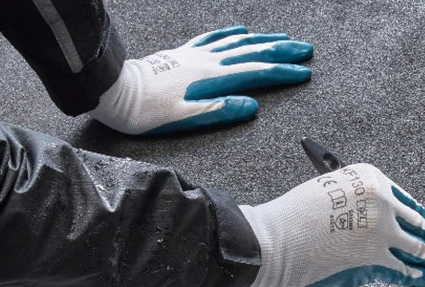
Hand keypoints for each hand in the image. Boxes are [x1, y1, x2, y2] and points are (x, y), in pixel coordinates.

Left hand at [89, 26, 312, 134]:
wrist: (118, 94)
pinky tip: (241, 30)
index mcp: (212, 79)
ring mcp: (196, 54)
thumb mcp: (188, 118)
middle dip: (283, 50)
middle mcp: (208, 61)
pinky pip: (214, 38)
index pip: (258, 74)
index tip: (304, 73)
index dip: (283, 73)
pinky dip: (232, 34)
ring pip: (237, 42)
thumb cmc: (150, 112)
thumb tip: (251, 106)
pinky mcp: (184, 54)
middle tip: (305, 50)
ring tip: (283, 37)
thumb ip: (221, 111)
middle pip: (254, 52)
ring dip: (263, 39)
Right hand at [240, 164, 424, 286]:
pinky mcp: (374, 258)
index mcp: (371, 179)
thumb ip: (356, 206)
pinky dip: (419, 275)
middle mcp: (382, 202)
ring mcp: (381, 231)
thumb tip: (373, 224)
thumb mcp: (328, 193)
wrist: (274, 239)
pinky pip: (404, 268)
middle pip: (420, 222)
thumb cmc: (291, 217)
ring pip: (419, 247)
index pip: (408, 201)